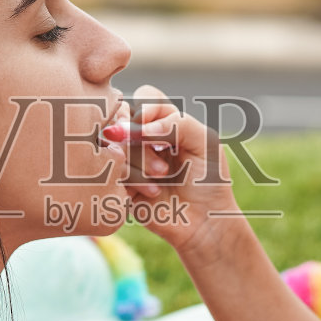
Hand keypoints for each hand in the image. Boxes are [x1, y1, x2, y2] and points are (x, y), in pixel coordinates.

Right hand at [110, 84, 240, 255]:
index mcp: (166, 123)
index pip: (145, 98)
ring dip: (141, 162)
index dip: (146, 109)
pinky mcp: (119, 182)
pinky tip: (153, 192)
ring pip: (117, 144)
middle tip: (165, 165)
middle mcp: (144, 138)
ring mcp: (129, 159)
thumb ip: (178, 122)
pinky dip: (135, 180)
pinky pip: (111, 169)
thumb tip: (138, 126)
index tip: (157, 132)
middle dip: (142, 139)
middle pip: (125, 119)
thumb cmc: (209, 181)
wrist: (205, 222)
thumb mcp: (205, 142)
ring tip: (163, 178)